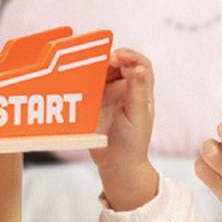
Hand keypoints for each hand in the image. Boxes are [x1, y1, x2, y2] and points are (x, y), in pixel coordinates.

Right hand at [91, 48, 157, 210]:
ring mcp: (110, 96)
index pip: (140, 65)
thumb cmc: (133, 143)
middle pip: (120, 64)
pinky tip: (80, 78)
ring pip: (103, 73)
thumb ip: (136, 91)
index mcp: (141, 92)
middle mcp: (126, 91)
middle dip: (110, 58)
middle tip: (102, 60)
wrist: (117, 165)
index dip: (130, 55)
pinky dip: (85, 79)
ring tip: (89, 67)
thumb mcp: (137, 116)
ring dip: (97, 67)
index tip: (118, 56)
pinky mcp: (95, 104)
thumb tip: (138, 68)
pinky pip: (89, 86)